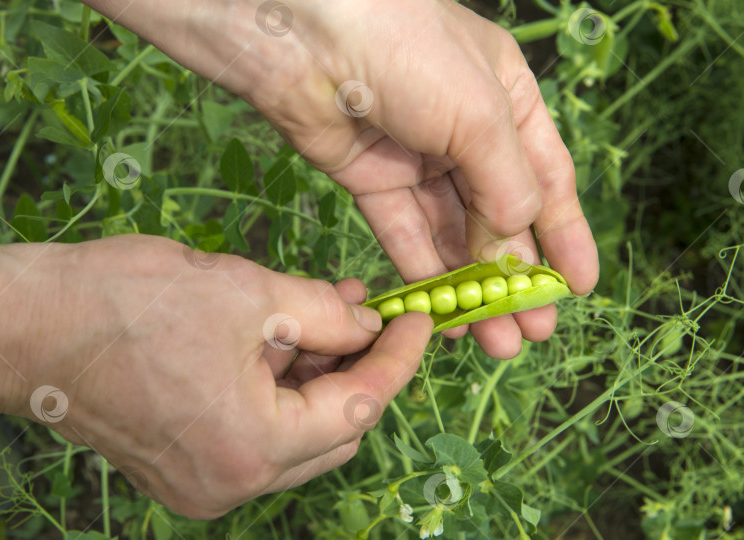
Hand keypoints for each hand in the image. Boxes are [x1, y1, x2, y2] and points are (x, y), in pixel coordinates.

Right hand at [0, 235, 431, 517]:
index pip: (358, 407)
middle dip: (357, 368)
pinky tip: (279, 340)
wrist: (31, 327)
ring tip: (321, 314)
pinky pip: (256, 435)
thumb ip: (325, 314)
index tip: (418, 320)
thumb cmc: (128, 302)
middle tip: (366, 314)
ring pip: (295, 435)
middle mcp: (232, 483)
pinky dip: (277, 392)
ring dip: (316, 378)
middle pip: (332, 431)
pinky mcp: (183, 468)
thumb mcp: (249, 292)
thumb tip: (369, 325)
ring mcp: (204, 484)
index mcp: (254, 447)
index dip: (397, 358)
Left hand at [81, 0, 598, 357]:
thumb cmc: (410, 53)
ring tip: (494, 341)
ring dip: (472, 288)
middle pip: (498, 215)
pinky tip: (443, 315)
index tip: (580, 288)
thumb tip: (515, 248)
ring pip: (452, 234)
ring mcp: (415, 157)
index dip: (565, 235)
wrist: (306, 34)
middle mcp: (464, 131)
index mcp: (507, 100)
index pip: (548, 178)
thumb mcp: (481, 117)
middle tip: (533, 332)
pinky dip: (424, 274)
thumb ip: (507, 187)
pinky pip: (404, 233)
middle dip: (517, 276)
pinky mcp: (368, 178)